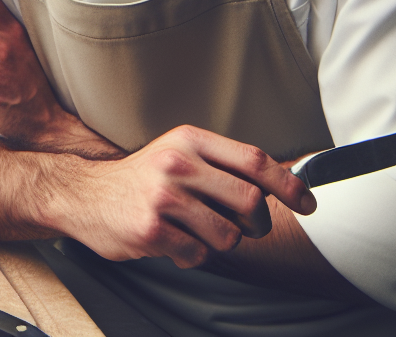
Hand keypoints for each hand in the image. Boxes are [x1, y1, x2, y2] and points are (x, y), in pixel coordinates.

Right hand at [55, 126, 316, 267]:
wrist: (86, 195)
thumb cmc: (144, 177)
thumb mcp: (180, 153)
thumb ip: (223, 164)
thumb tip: (283, 183)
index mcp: (189, 139)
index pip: (254, 159)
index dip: (289, 184)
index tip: (309, 203)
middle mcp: (177, 163)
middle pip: (250, 200)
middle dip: (258, 222)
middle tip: (244, 226)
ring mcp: (162, 196)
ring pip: (229, 235)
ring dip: (222, 242)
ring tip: (197, 231)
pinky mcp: (151, 230)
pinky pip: (199, 255)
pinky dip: (193, 255)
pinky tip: (174, 241)